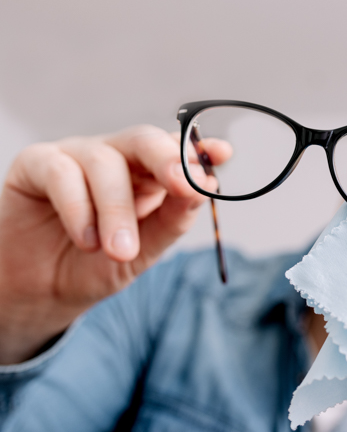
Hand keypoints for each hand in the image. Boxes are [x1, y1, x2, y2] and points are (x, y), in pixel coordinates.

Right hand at [0, 125, 228, 363]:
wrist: (42, 291)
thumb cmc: (98, 265)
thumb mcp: (144, 251)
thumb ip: (173, 220)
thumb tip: (205, 187)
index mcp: (148, 175)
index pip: (176, 153)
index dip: (198, 150)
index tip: (224, 153)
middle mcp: (116, 159)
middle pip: (145, 140)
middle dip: (167, 160)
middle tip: (182, 187)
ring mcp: (77, 157)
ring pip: (105, 162)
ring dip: (117, 210)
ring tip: (120, 252)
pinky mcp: (37, 164)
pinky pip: (61, 172)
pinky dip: (79, 208)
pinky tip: (85, 240)